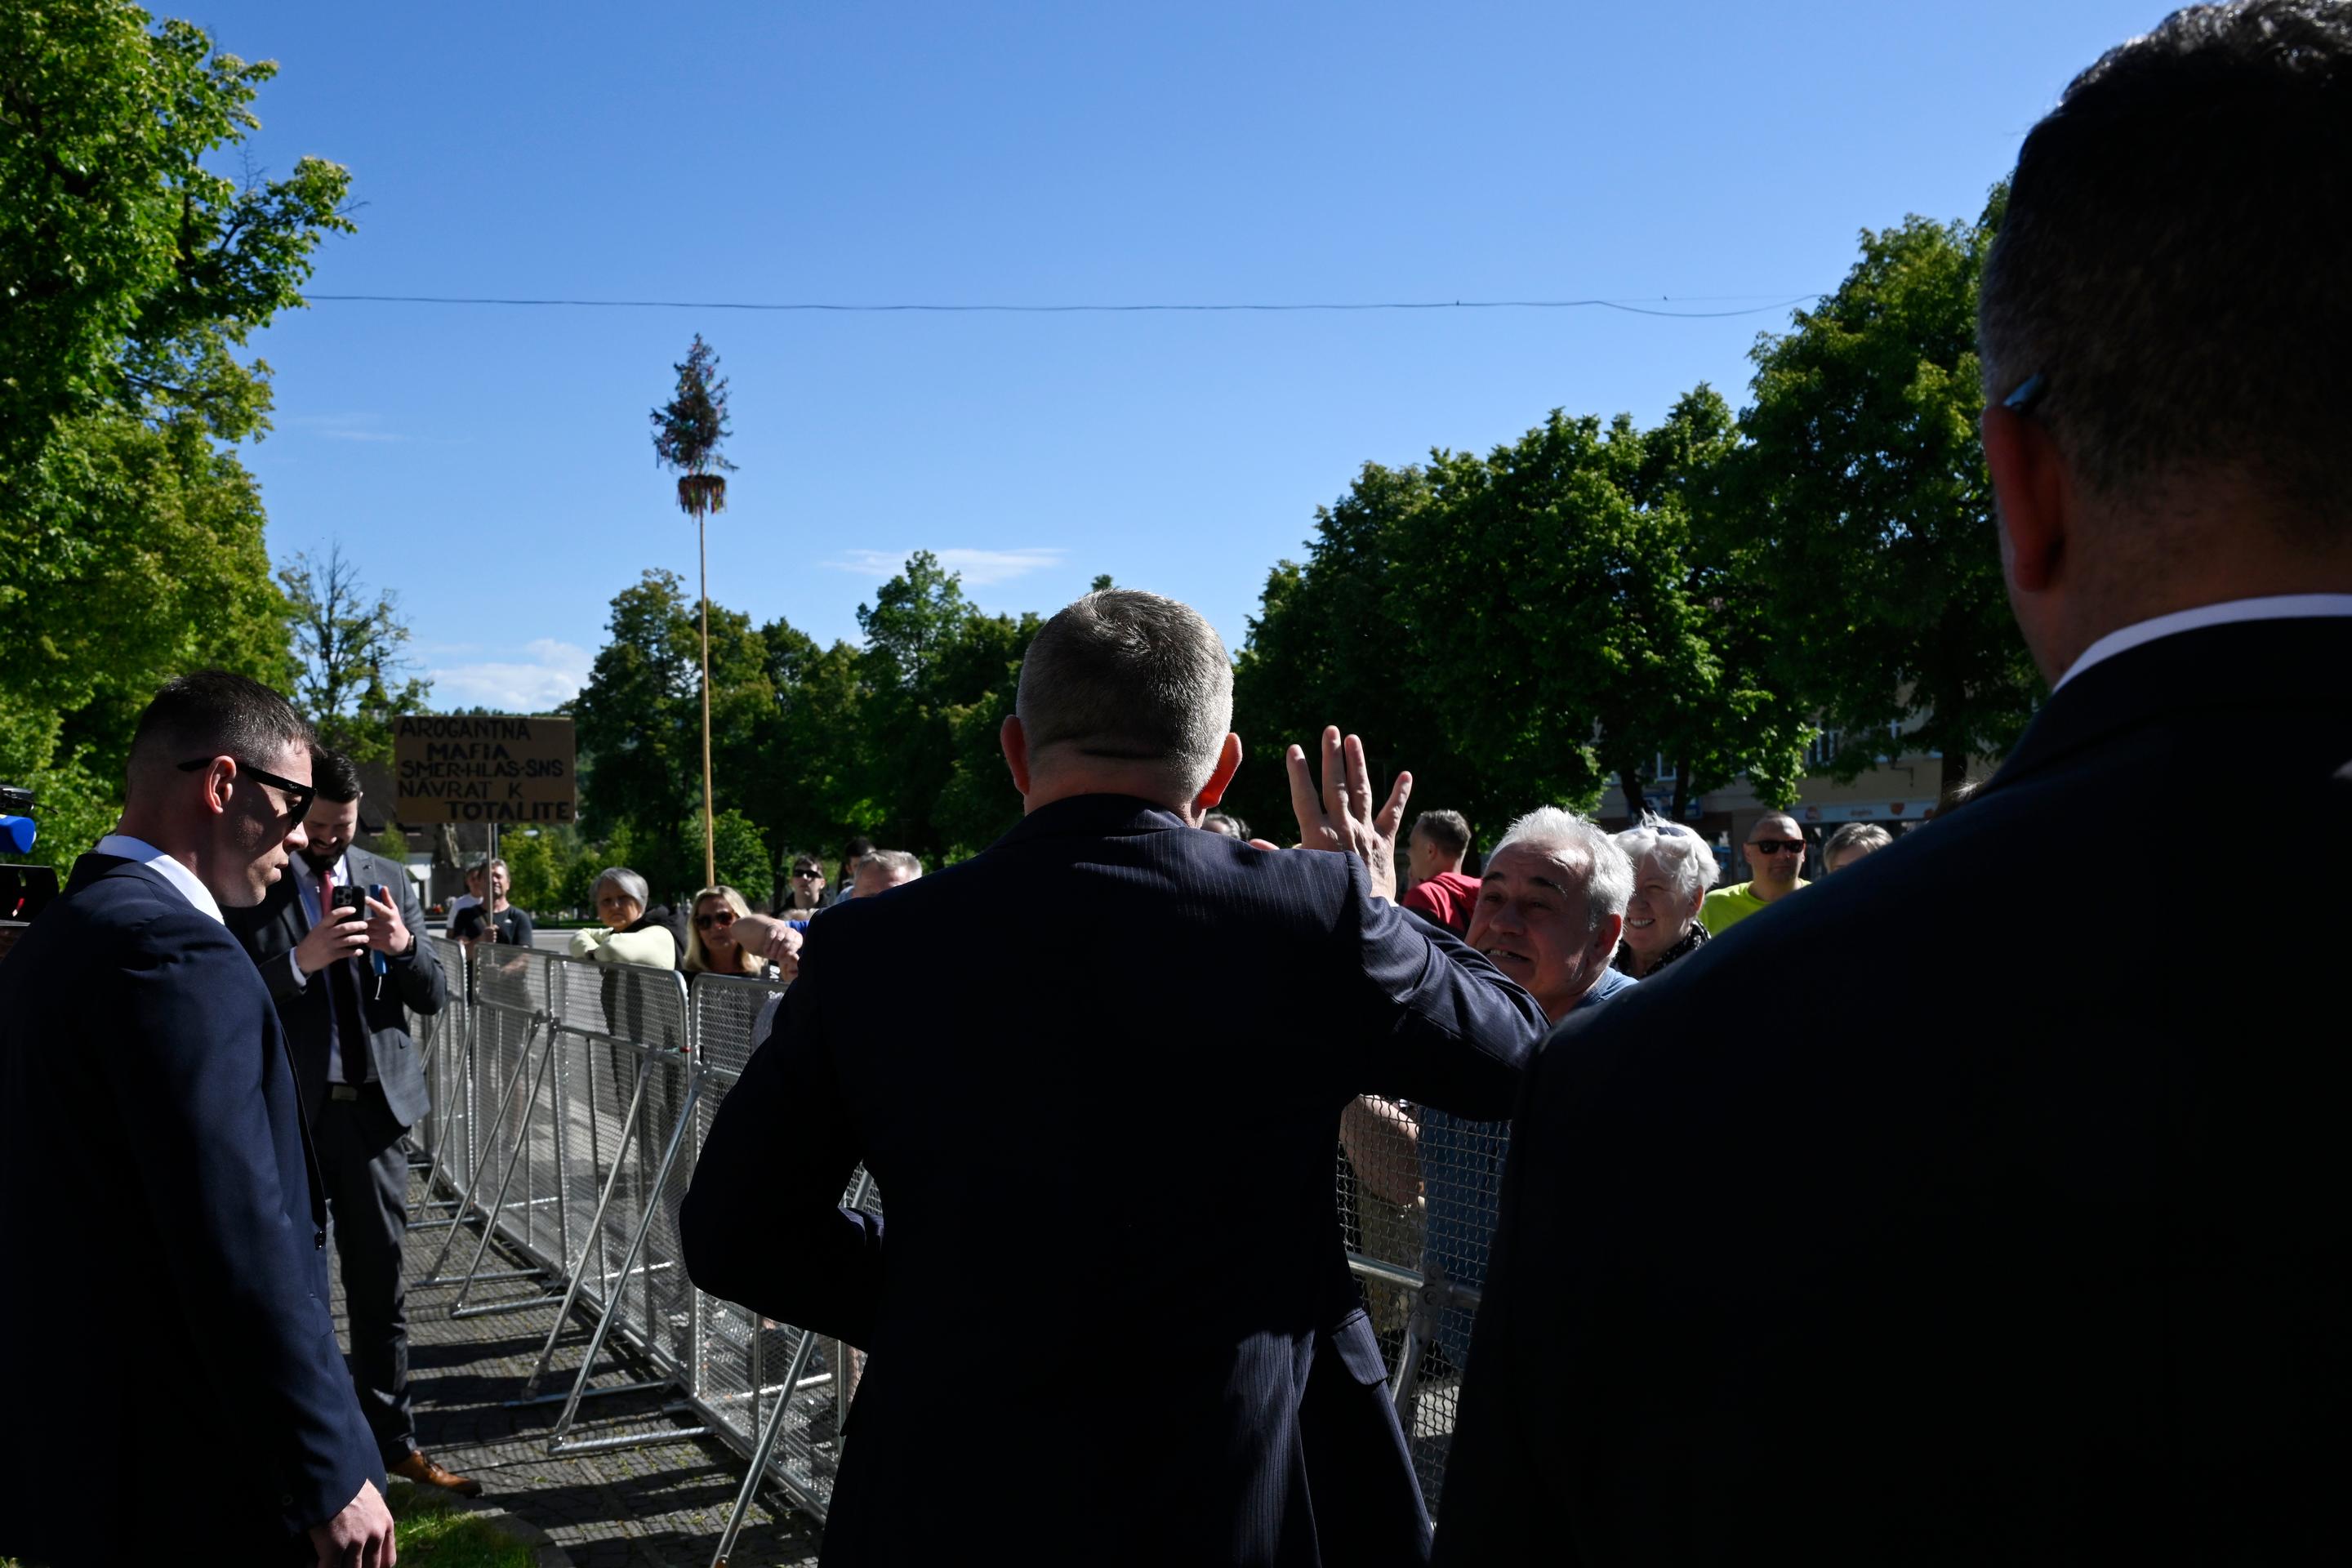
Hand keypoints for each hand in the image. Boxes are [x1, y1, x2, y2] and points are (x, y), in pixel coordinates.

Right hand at [294, 906, 371, 975]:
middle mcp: (326, 934)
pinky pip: (345, 953)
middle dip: (356, 926)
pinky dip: (353, 952)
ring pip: (347, 940)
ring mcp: (329, 945)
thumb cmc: (312, 942)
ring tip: (366, 938)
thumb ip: (328, 925)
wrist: (302, 959)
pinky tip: (359, 951)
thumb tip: (344, 918)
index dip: (344, 911)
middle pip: (343, 928)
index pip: (333, 915)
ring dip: (358, 939)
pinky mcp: (331, 955)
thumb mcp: (317, 931)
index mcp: (322, 926)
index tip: (354, 909)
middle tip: (365, 925)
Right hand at [308, 1478, 395, 1566]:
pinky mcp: (335, 1545)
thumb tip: (367, 1538)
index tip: (361, 1567)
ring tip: (323, 1560)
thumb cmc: (344, 1484)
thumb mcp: (370, 1499)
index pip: (387, 1561)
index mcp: (385, 1524)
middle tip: (339, 1562)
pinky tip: (311, 1562)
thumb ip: (372, 1520)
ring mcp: (356, 1541)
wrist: (330, 1472)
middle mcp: (375, 1535)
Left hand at [364, 889, 410, 956]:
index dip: (372, 903)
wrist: (403, 942)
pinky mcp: (380, 945)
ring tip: (372, 931)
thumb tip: (383, 887)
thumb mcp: (394, 911)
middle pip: (368, 922)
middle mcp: (388, 925)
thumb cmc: (396, 923)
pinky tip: (373, 938)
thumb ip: (387, 899)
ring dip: (365, 932)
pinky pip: (367, 941)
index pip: (380, 907)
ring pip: (366, 932)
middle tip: (371, 925)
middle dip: (366, 923)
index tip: (365, 898)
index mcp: (390, 915)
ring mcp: (384, 936)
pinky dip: (367, 940)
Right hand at [731, 913, 804, 970]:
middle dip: (784, 950)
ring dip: (776, 948)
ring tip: (770, 955)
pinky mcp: (768, 925)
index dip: (793, 949)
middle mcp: (785, 929)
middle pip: (791, 938)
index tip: (786, 957)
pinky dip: (770, 943)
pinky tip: (765, 950)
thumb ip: (785, 956)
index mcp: (791, 935)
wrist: (746, 930)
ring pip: (782, 937)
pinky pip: (772, 934)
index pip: (798, 940)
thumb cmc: (762, 944)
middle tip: (776, 958)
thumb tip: (796, 961)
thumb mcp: (775, 952)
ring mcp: (777, 926)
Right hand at [1285, 725, 1412, 902]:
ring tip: (1353, 739)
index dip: (1298, 772)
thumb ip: (1277, 858)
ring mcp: (1365, 833)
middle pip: (1335, 785)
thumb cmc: (1325, 900)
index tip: (1294, 749)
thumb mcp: (1297, 878)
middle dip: (1331, 756)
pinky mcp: (1384, 844)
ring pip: (1361, 792)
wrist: (1365, 918)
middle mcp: (1342, 828)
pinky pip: (1392, 815)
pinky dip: (1400, 795)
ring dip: (1357, 764)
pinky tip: (1406, 776)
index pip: (1305, 797)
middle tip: (1331, 730)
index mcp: (1317, 836)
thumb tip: (1253, 845)